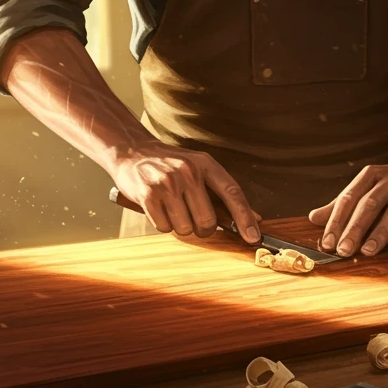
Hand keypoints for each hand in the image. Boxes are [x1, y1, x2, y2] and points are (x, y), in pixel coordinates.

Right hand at [111, 143, 261, 242]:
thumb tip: (255, 218)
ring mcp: (167, 183)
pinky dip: (163, 224)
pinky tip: (159, 209)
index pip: (232, 194)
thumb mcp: (200, 168)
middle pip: (207, 222)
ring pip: (185, 228)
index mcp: (206, 164)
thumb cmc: (171, 164)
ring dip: (181, 226)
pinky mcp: (148, 195)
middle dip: (203, 229)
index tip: (253, 237)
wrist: (132, 151)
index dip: (245, 218)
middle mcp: (188, 172)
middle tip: (194, 219)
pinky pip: (164, 227)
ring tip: (173, 209)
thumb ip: (224, 193)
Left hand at [309, 149, 387, 256]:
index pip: (349, 198)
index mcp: (371, 176)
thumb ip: (343, 203)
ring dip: (381, 232)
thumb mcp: (368, 186)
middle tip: (343, 250)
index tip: (327, 243)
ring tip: (368, 251)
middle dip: (355, 228)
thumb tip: (314, 218)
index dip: (336, 220)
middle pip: (370, 204)